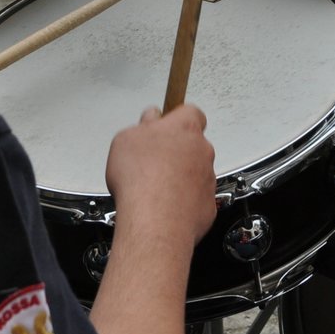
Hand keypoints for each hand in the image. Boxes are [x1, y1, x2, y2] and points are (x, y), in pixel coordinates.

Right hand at [105, 104, 216, 246]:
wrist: (154, 221)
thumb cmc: (141, 179)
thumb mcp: (126, 139)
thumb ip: (143, 127)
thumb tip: (149, 122)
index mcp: (185, 128)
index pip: (190, 112)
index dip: (176, 118)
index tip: (163, 126)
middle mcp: (202, 151)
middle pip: (192, 144)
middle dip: (175, 151)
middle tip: (152, 161)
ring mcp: (208, 178)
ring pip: (194, 172)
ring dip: (178, 177)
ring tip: (153, 189)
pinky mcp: (208, 205)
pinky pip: (195, 198)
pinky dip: (182, 201)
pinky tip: (162, 207)